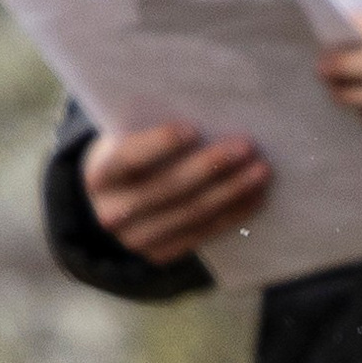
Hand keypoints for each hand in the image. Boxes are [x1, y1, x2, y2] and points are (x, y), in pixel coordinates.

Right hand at [84, 120, 270, 263]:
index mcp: (100, 175)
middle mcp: (113, 212)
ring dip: (232, 191)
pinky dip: (233, 214)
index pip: (129, 158)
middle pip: (168, 188)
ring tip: (261, 170)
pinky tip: (256, 196)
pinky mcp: (160, 254)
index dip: (159, 144)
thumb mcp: (131, 134)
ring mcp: (136, 239)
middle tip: (247, 147)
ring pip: (191, 214)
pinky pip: (203, 233)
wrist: (121, 196)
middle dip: (211, 167)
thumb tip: (211, 109)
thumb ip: (155, 123)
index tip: (193, 129)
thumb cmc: (136, 151)